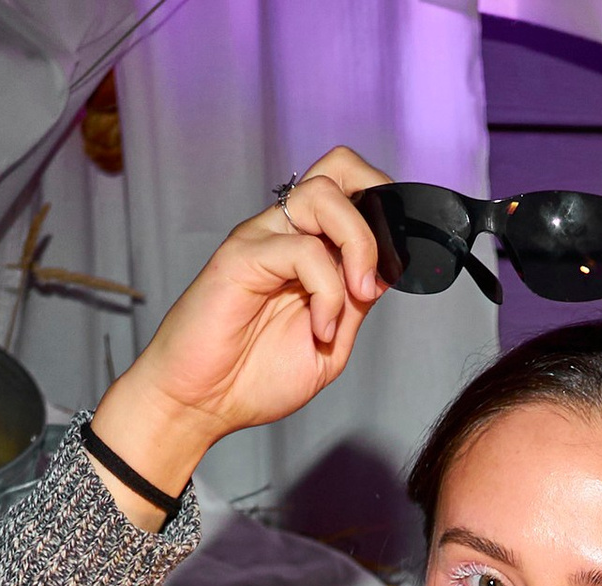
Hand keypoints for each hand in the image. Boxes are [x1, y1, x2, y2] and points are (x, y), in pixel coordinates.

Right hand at [91, 151, 392, 506]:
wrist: (201, 403)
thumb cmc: (253, 376)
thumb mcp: (329, 345)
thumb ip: (354, 306)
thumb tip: (384, 275)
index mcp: (308, 247)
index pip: (353, 191)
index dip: (386, 212)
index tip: (400, 266)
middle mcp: (285, 231)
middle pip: (340, 167)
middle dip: (378, 201)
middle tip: (383, 262)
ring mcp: (262, 238)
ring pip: (323, 195)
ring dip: (357, 245)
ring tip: (357, 297)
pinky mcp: (241, 256)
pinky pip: (301, 249)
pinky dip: (327, 293)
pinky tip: (320, 330)